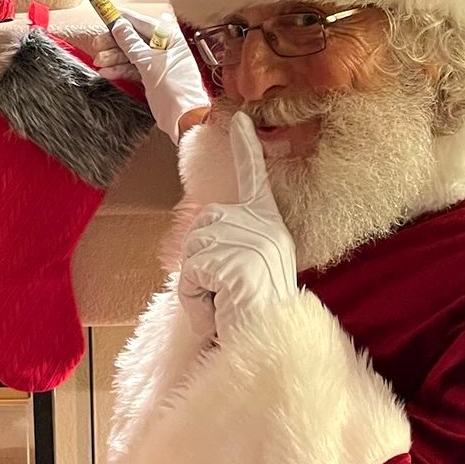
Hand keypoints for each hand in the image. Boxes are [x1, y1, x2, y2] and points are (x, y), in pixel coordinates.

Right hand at [94, 8, 209, 144]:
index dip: (123, 19)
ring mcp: (158, 63)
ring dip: (114, 57)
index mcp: (170, 38)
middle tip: (98, 44)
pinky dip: (120, 70)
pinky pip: (133, 69)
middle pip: (134, 38)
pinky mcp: (152, 77)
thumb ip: (132, 44)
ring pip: (131, 54)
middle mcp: (164, 48)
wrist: (185, 118)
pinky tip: (106, 72)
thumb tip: (119, 25)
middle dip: (114, 42)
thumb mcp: (149, 63)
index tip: (106, 13)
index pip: (142, 22)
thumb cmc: (175, 89)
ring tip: (99, 61)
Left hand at [178, 112, 298, 341]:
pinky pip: (190, 276)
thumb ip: (234, 248)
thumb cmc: (260, 318)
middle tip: (226, 295)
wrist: (275, 345)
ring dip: (197, 286)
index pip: (255, 178)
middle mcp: (263, 227)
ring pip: (192, 252)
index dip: (246, 148)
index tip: (239, 118)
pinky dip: (195, 301)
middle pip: (202, 225)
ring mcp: (248, 241)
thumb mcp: (253, 272)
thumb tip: (203, 245)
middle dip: (200, 264)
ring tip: (225, 306)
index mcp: (270, 227)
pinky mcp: (230, 260)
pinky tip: (219, 313)